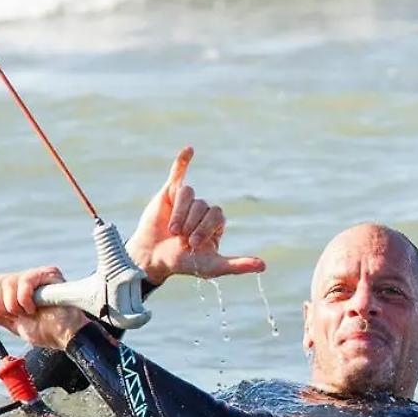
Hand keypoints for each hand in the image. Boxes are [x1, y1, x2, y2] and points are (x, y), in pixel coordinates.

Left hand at [0, 266, 86, 349]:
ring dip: (12, 305)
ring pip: (7, 282)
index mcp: (18, 289)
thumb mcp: (16, 325)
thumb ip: (0, 316)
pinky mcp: (48, 274)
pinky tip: (34, 308)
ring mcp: (37, 275)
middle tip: (13, 315)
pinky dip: (24, 300)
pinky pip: (24, 282)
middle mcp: (26, 279)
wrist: (66, 336)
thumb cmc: (47, 331)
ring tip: (28, 313)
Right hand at [126, 146, 264, 284]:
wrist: (153, 258)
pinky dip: (182, 161)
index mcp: (216, 222)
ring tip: (172, 230)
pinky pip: (178, 173)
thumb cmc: (184, 263)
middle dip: (191, 223)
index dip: (205, 228)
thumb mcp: (212, 267)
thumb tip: (264, 267)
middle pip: (203, 205)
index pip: (217, 214)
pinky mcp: (169, 193)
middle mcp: (203, 209)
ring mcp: (186, 200)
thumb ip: (237, 265)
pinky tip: (189, 150)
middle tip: (181, 239)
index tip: (193, 244)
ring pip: (188, 194)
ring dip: (180, 214)